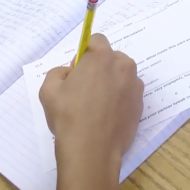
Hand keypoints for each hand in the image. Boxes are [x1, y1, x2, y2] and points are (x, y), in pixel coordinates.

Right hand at [39, 34, 142, 160]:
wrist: (91, 149)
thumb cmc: (68, 115)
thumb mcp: (48, 88)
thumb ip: (58, 71)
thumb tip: (71, 73)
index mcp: (101, 57)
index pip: (96, 40)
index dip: (84, 53)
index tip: (76, 70)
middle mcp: (124, 67)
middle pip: (111, 57)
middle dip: (99, 67)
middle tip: (84, 88)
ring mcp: (135, 87)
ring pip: (121, 76)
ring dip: (110, 82)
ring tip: (95, 105)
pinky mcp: (141, 105)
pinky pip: (127, 93)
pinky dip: (118, 99)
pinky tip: (105, 116)